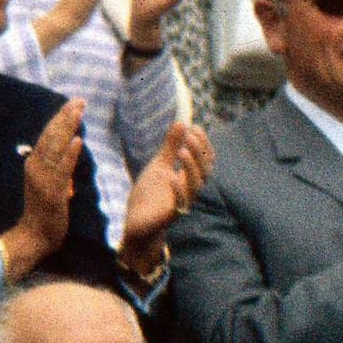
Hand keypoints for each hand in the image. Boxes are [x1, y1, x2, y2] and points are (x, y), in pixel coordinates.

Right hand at [0, 99, 85, 280]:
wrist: (34, 235)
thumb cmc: (44, 211)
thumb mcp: (51, 183)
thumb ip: (58, 167)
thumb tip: (69, 150)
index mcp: (35, 163)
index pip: (48, 136)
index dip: (60, 119)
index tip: (73, 104)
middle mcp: (36, 166)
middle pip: (51, 136)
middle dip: (65, 117)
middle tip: (79, 100)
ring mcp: (43, 178)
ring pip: (55, 147)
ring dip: (68, 128)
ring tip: (79, 111)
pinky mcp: (52, 191)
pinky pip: (62, 169)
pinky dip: (70, 154)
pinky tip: (78, 140)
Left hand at [118, 123, 212, 275]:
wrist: (137, 220)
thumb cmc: (150, 194)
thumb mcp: (160, 164)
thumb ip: (171, 146)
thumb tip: (182, 122)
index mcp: (189, 177)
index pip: (206, 160)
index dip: (203, 144)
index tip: (195, 127)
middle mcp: (190, 189)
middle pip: (205, 171)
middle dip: (199, 153)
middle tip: (189, 136)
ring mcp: (183, 202)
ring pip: (196, 186)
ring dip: (191, 168)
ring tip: (181, 151)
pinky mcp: (172, 215)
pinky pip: (181, 204)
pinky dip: (177, 190)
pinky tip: (171, 176)